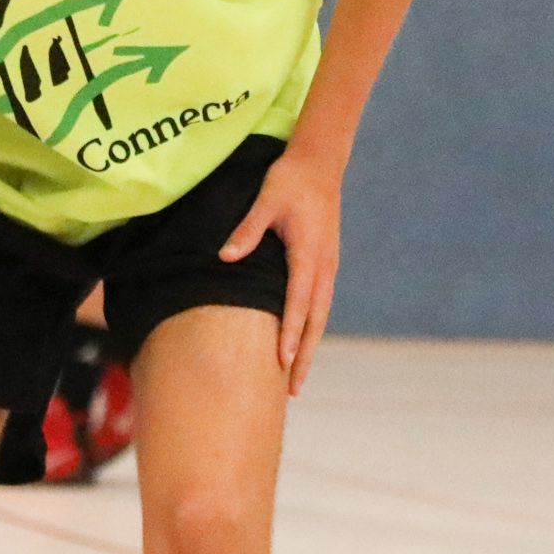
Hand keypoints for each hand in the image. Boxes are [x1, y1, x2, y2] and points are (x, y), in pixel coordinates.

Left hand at [220, 150, 341, 394]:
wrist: (318, 164)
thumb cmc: (288, 181)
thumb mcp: (265, 202)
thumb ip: (246, 231)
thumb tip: (225, 257)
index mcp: (308, 255)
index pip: (298, 304)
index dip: (290, 334)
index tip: (283, 362)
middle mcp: (323, 266)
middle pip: (315, 321)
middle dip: (304, 356)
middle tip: (293, 390)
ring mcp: (327, 266)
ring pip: (320, 315)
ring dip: (309, 346)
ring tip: (296, 377)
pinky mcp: (325, 263)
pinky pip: (319, 303)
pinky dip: (311, 328)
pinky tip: (301, 343)